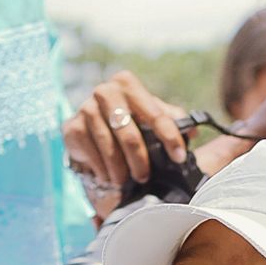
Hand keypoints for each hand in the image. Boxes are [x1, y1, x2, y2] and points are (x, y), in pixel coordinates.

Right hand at [64, 71, 186, 194]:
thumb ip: (173, 121)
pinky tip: (108, 177)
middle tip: (145, 177)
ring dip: (121, 170)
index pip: (154, 113)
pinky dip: (103, 170)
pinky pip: (92, 155)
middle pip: (129, 133)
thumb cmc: (131, 124)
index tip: (180, 158)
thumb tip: (193, 131)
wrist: (92, 131)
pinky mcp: (72, 127)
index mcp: (127, 84)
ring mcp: (85, 108)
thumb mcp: (153, 118)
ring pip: (110, 147)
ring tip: (126, 180)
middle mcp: (105, 91)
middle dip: (140, 160)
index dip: (170, 137)